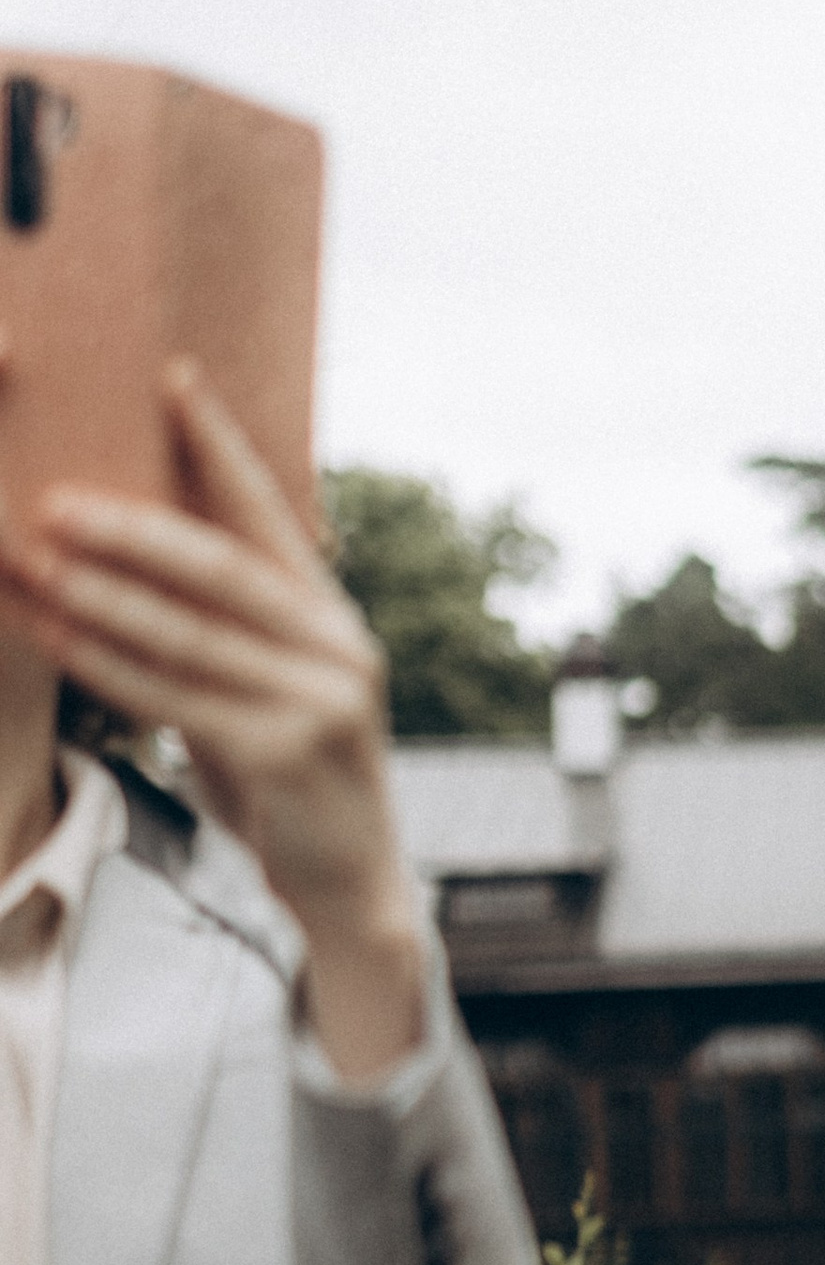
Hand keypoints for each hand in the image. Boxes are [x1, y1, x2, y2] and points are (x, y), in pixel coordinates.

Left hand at [0, 359, 425, 1079]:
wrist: (350, 888)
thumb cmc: (292, 783)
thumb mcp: (268, 693)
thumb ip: (227, 634)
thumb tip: (130, 560)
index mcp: (333, 619)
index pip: (272, 514)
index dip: (221, 444)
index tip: (173, 376)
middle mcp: (339, 648)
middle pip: (223, 568)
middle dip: (132, 528)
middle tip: (55, 499)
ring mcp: (322, 702)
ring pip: (192, 633)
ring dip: (102, 594)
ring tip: (34, 561)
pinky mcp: (291, 754)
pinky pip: (180, 698)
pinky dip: (111, 666)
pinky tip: (59, 635)